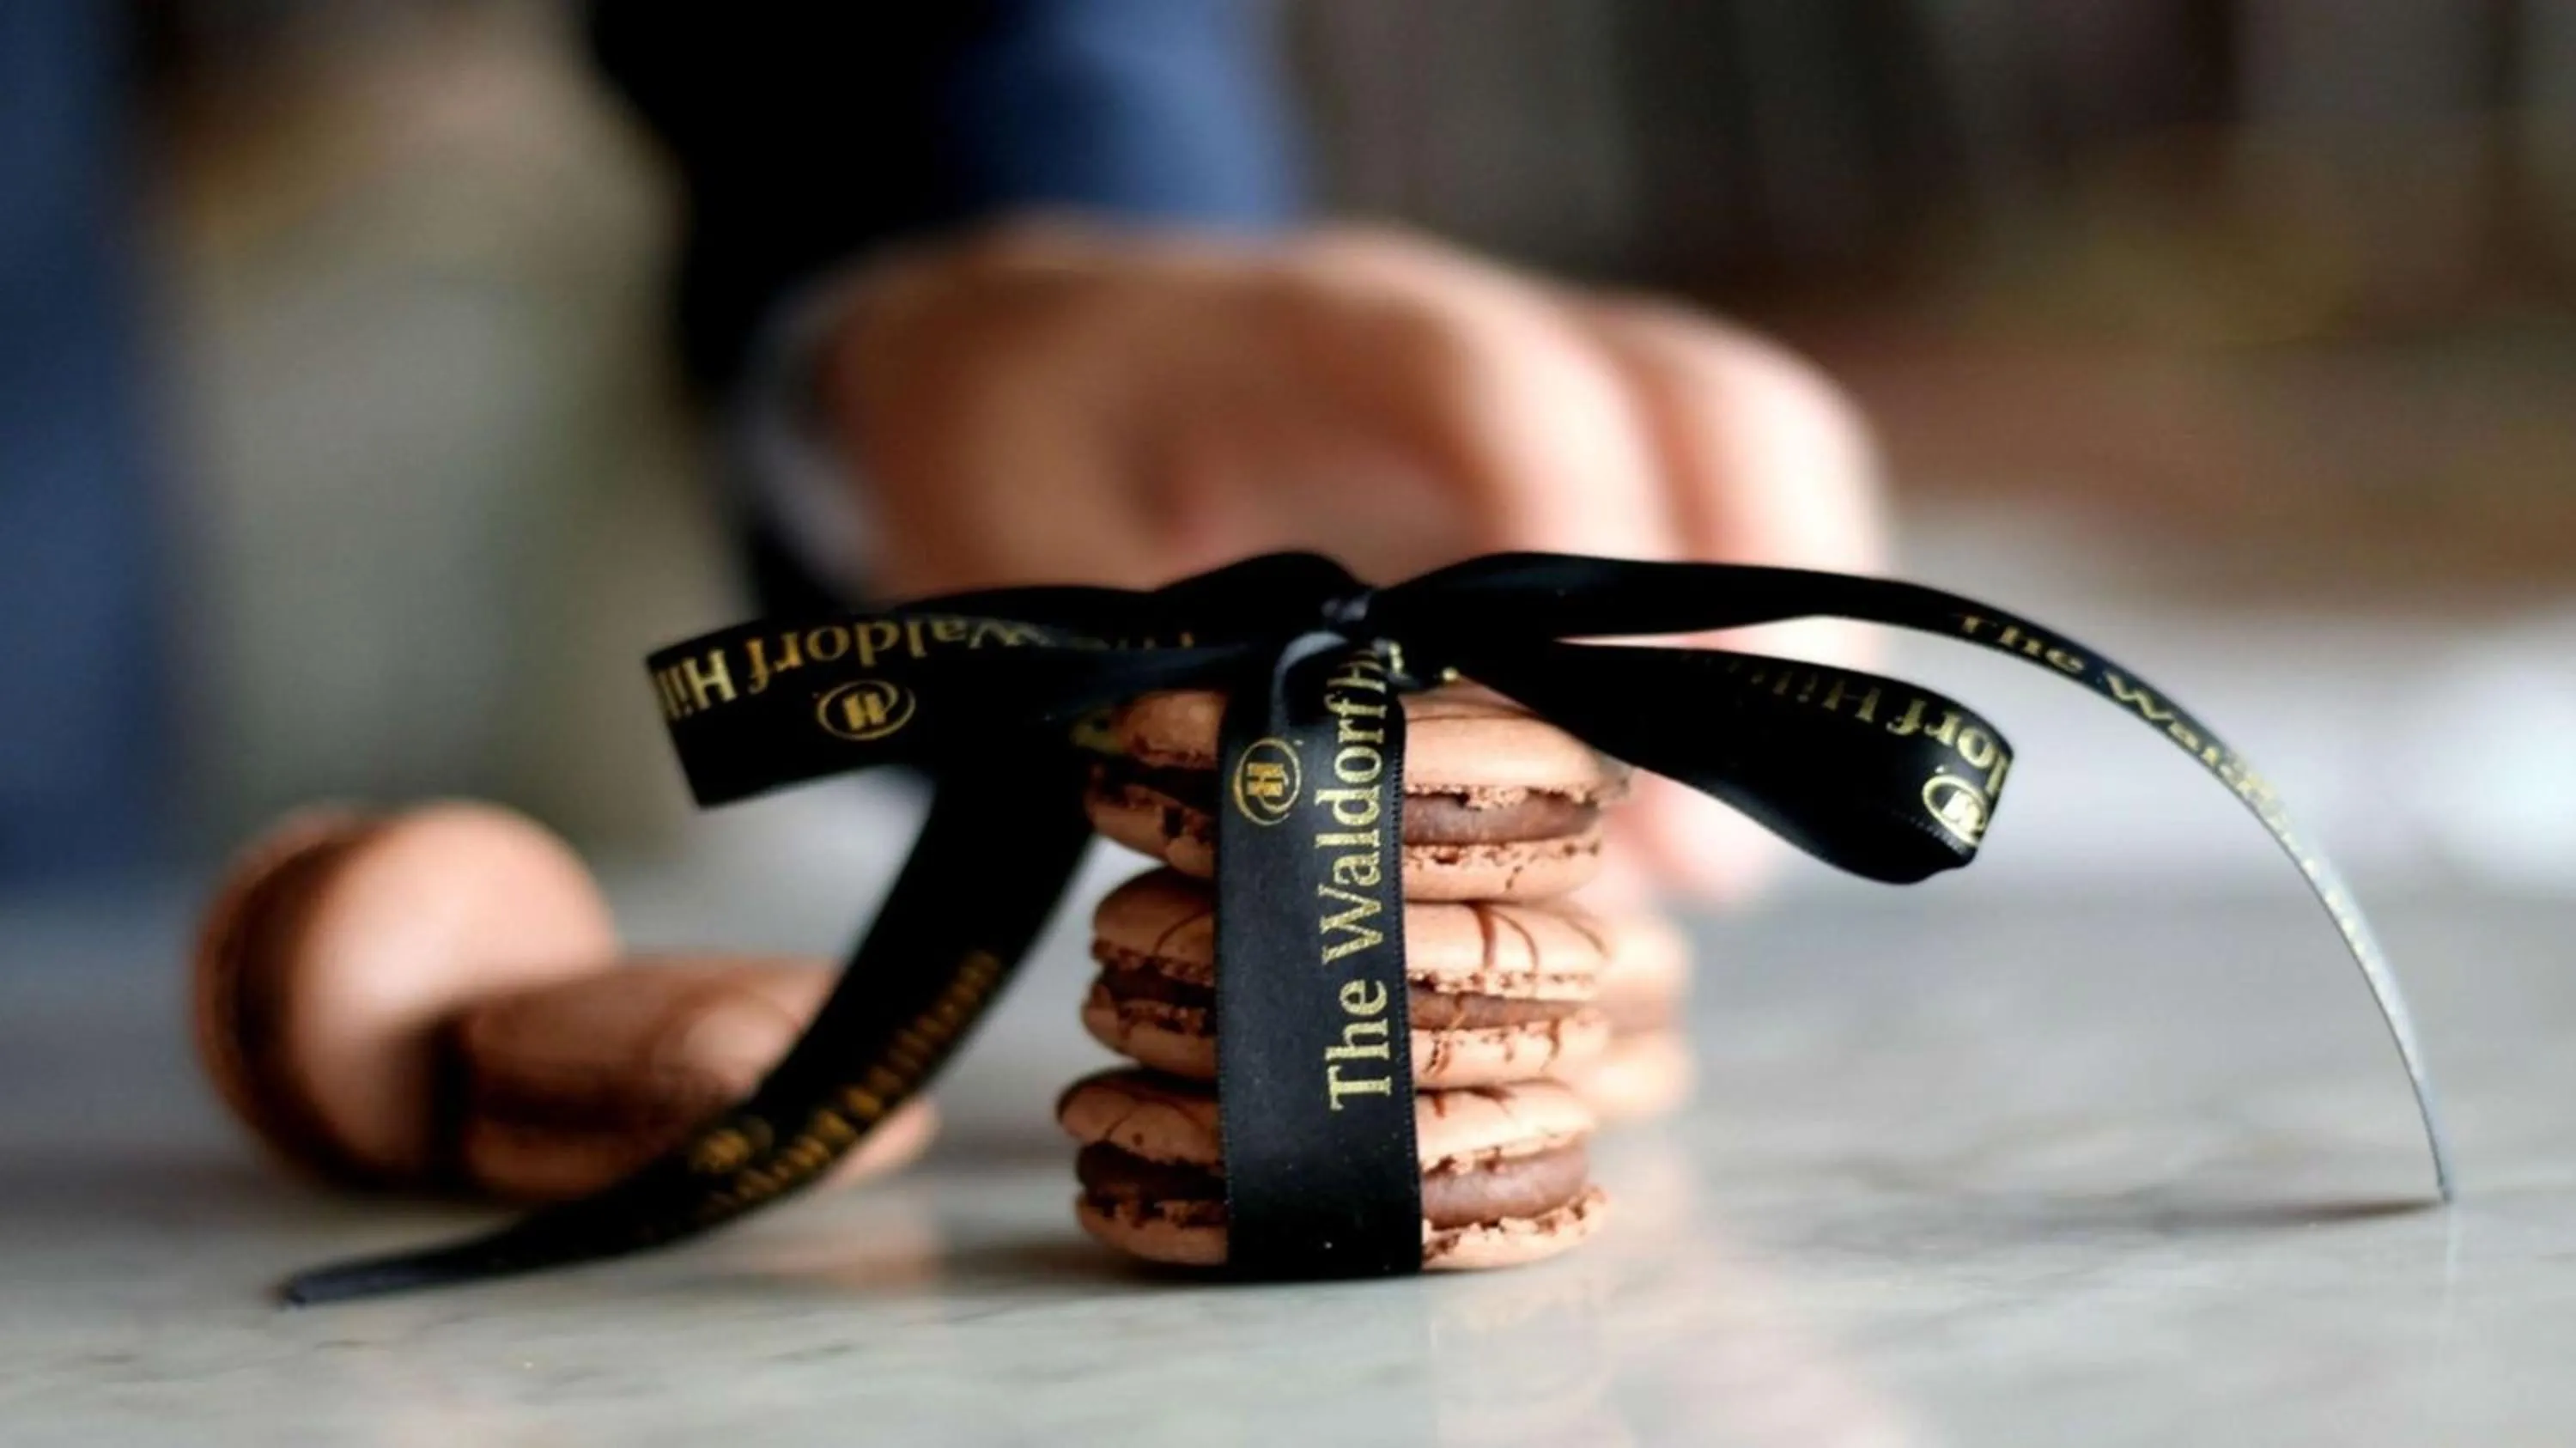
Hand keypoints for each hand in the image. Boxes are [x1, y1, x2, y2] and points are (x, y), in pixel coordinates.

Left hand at [822, 221, 1886, 900]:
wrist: (1024, 353)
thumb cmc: (1009, 455)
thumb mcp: (1014, 567)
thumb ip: (1157, 684)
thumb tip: (1332, 859)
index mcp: (1317, 330)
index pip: (1497, 387)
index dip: (1573, 544)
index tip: (1594, 735)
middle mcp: (1467, 338)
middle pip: (1696, 394)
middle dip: (1736, 617)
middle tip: (1698, 857)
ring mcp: (1538, 389)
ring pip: (1746, 439)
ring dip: (1776, 636)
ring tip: (1713, 858)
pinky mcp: (1567, 461)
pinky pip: (1720, 498)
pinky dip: (1745, 638)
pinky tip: (1689, 797)